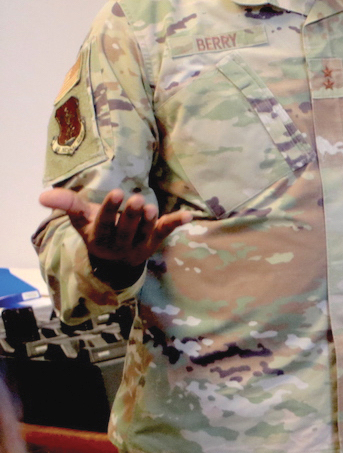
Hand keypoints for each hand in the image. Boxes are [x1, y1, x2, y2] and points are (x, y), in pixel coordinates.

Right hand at [39, 188, 190, 280]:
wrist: (112, 258)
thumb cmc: (96, 229)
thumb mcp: (81, 218)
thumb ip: (67, 204)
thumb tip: (43, 195)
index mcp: (98, 238)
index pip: (103, 224)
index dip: (109, 210)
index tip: (115, 193)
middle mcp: (118, 245)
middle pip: (126, 231)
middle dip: (132, 216)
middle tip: (138, 200)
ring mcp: (138, 246)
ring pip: (145, 234)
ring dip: (150, 222)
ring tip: (151, 208)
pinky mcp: (154, 242)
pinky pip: (165, 233)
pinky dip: (176, 223)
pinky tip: (188, 216)